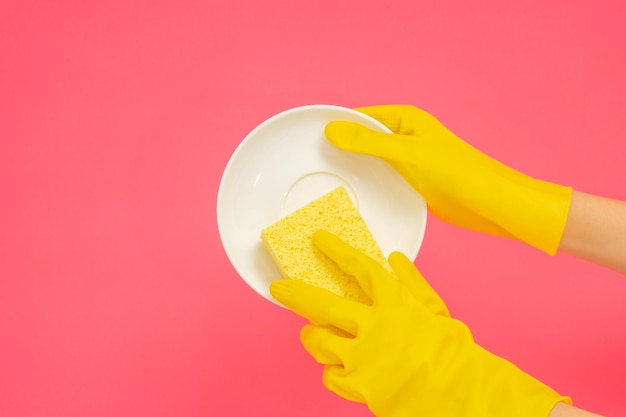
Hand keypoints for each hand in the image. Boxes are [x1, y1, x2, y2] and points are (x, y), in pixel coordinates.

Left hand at [270, 230, 570, 416]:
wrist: (459, 396)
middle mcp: (372, 326)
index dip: (337, 251)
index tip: (319, 240)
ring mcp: (361, 356)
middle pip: (323, 305)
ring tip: (311, 334)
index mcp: (395, 303)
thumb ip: (414, 283)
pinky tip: (341, 366)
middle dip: (296, 294)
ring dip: (312, 336)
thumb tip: (396, 258)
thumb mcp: (438, 312)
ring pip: (319, 341)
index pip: (360, 268)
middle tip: (279, 289)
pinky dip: (332, 369)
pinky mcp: (356, 383)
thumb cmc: (454, 354)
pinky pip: (330, 373)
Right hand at [325, 105, 571, 254]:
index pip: (361, 116)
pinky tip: (352, 192)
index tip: (309, 139)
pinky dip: (367, 182)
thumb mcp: (406, 154)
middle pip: (363, 138)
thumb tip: (331, 130)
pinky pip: (381, 177)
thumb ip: (369, 142)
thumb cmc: (454, 172)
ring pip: (370, 160)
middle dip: (341, 148)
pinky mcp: (409, 180)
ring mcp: (406, 159)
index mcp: (405, 118)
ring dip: (353, 168)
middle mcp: (404, 135)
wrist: (485, 202)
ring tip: (325, 179)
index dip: (337, 126)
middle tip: (312, 163)